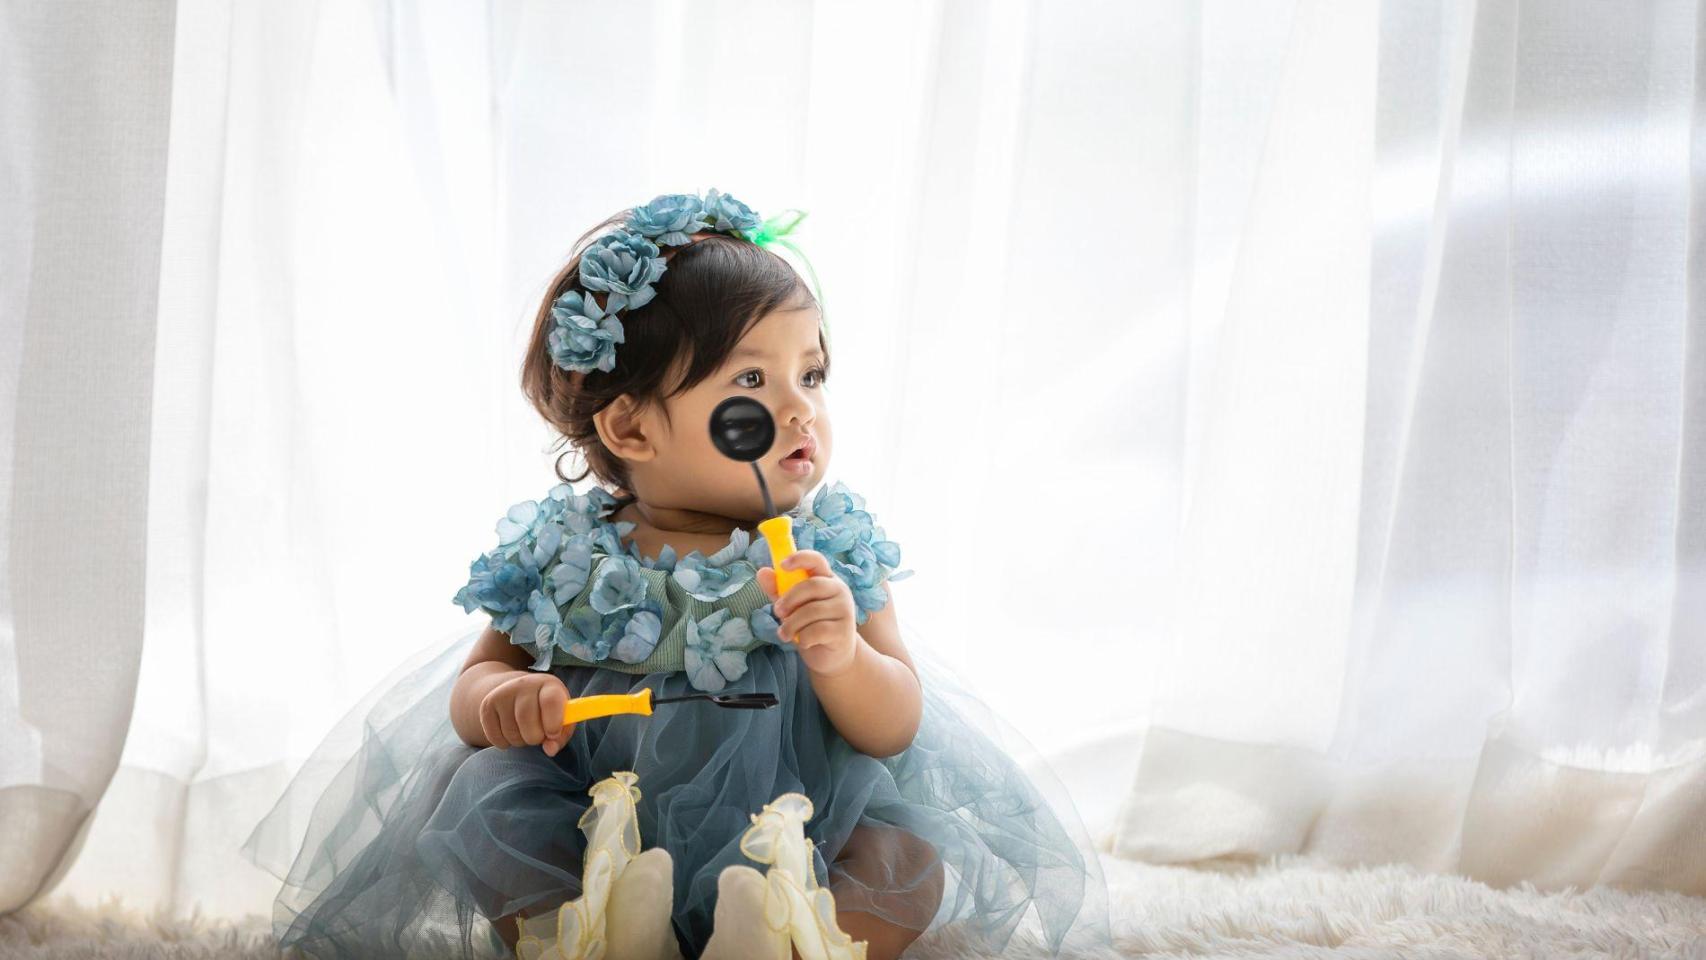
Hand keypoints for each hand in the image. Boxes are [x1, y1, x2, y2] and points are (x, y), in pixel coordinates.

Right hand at [479, 670, 574, 756]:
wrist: (517, 693)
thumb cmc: (546, 710)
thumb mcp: (560, 718)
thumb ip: (561, 736)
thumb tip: (550, 750)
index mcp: (548, 685)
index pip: (551, 701)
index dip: (553, 722)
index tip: (553, 734)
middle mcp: (524, 684)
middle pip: (526, 718)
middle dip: (535, 737)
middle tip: (538, 735)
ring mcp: (502, 693)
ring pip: (511, 732)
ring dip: (520, 741)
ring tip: (524, 731)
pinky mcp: (487, 706)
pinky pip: (495, 737)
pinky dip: (505, 743)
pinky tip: (510, 732)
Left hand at [756, 550, 860, 677]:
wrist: (831, 656)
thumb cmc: (810, 625)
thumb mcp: (791, 606)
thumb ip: (778, 589)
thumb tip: (762, 572)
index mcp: (826, 579)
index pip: (816, 560)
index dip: (799, 558)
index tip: (782, 565)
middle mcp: (839, 590)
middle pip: (812, 585)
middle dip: (789, 599)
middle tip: (777, 611)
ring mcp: (844, 610)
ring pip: (812, 611)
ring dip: (791, 624)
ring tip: (784, 633)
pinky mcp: (844, 631)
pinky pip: (817, 631)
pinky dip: (803, 638)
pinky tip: (803, 642)